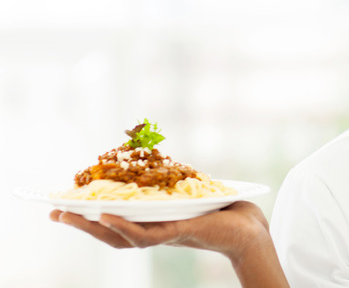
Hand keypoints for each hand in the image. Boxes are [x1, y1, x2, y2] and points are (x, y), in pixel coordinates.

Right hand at [50, 201, 270, 260]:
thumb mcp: (188, 193)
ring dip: (91, 227)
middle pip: (108, 232)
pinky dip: (124, 226)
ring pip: (119, 236)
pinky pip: (145, 233)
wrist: (249, 228)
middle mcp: (154, 232)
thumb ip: (169, 184)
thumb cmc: (222, 211)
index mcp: (154, 224)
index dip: (89, 217)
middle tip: (52, 211)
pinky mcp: (176, 232)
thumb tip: (153, 159)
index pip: (115, 224)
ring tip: (67, 215)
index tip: (63, 205)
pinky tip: (105, 217)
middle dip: (79, 224)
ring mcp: (163, 234)